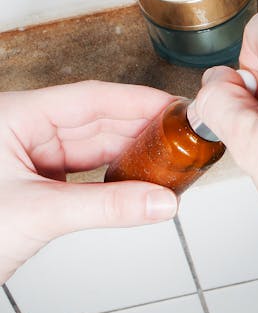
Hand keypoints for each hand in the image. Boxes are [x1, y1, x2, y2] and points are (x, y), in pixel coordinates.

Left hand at [0, 81, 177, 282]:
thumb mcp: (39, 214)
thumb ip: (106, 208)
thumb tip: (159, 202)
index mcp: (15, 117)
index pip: (91, 98)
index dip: (139, 101)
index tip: (177, 107)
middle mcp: (23, 131)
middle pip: (97, 122)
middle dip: (142, 132)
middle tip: (186, 140)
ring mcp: (28, 159)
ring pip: (93, 150)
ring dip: (132, 159)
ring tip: (172, 164)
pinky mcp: (35, 185)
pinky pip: (85, 176)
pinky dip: (114, 183)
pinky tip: (140, 186)